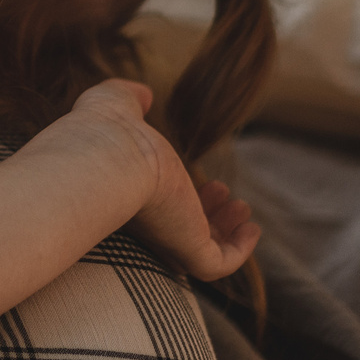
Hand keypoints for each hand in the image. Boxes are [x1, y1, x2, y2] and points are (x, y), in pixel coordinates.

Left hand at [68, 79, 259, 282]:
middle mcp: (146, 221)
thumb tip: (143, 95)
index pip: (157, 208)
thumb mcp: (117, 104)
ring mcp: (168, 237)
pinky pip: (216, 265)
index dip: (184, 197)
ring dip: (225, 230)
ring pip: (199, 249)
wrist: (110, 157)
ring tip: (240, 206)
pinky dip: (239, 252)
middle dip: (207, 215)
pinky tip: (252, 229)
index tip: (204, 181)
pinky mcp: (187, 248)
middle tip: (221, 190)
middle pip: (179, 231)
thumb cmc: (106, 129)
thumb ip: (129, 99)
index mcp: (129, 194)